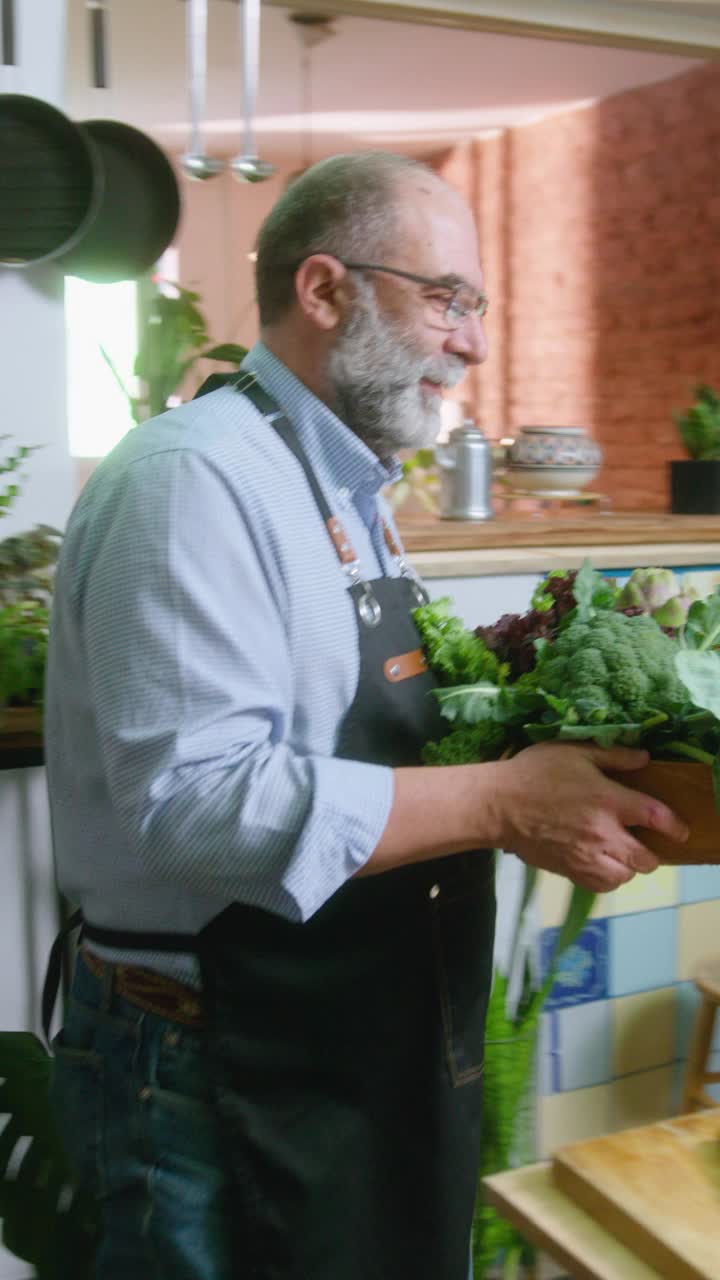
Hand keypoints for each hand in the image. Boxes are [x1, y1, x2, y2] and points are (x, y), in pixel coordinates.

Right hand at [492, 742, 688, 891]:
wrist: (497, 805)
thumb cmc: (534, 772)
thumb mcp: (575, 752)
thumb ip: (614, 756)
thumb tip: (645, 757)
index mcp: (607, 800)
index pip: (655, 817)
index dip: (674, 826)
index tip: (681, 831)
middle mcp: (602, 834)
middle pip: (646, 859)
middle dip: (651, 852)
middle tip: (642, 842)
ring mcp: (585, 856)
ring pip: (625, 876)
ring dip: (629, 867)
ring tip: (621, 854)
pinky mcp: (569, 871)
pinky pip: (602, 886)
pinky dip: (609, 878)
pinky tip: (602, 864)